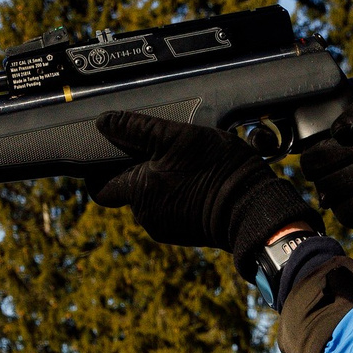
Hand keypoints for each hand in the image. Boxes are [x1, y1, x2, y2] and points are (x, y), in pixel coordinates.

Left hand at [90, 112, 317, 261]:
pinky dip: (178, 191)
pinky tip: (198, 177)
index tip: (111, 152)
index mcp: (138, 191)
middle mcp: (147, 215)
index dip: (100, 169)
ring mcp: (167, 226)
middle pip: (129, 189)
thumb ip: (136, 128)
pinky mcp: (186, 230)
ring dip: (162, 179)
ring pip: (152, 198)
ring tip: (186, 160)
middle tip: (162, 147)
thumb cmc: (216, 171)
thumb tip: (104, 122)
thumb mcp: (176, 137)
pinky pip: (172, 207)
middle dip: (140, 169)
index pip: (99, 187)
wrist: (253, 208)